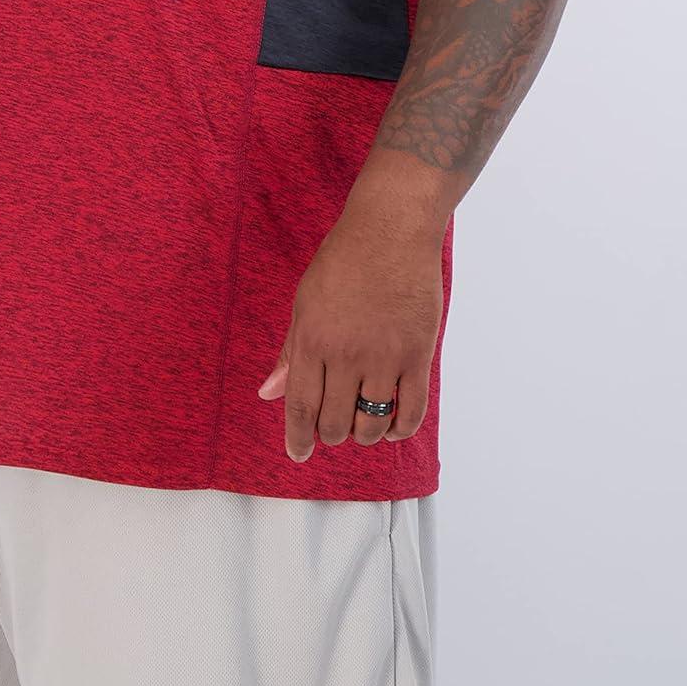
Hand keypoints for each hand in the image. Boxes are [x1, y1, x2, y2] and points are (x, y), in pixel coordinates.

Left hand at [257, 203, 443, 461]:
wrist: (390, 231)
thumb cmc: (342, 261)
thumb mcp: (304, 302)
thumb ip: (291, 352)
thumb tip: (268, 393)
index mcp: (312, 340)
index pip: (301, 406)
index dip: (298, 438)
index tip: (298, 454)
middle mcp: (346, 354)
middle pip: (335, 422)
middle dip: (330, 434)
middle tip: (332, 426)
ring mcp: (384, 356)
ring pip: (371, 423)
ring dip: (363, 433)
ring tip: (360, 422)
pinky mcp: (418, 355)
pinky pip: (411, 411)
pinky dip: (400, 428)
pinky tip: (392, 425)